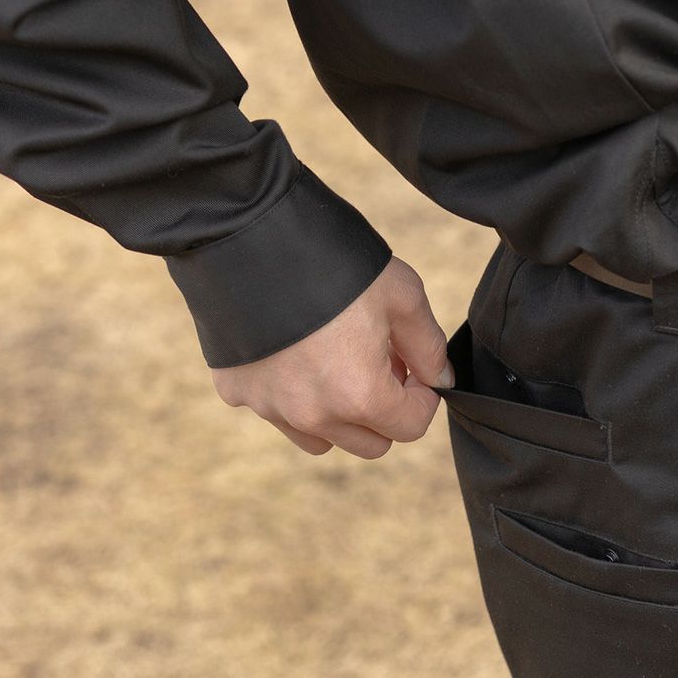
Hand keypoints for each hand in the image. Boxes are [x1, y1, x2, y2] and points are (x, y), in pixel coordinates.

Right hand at [210, 255, 453, 457]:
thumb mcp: (401, 295)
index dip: (422, 397)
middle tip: (379, 362)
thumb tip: (441, 379)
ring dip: (338, 413)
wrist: (250, 233)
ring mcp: (270, 407)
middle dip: (384, 410)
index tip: (413, 367)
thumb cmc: (335, 262)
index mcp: (359, 395)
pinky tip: (292, 349)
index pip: (411, 427)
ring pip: (322, 438)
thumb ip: (428, 346)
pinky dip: (291, 394)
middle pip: (370, 444)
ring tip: (336, 360)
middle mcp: (313, 415)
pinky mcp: (236, 392)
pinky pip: (276, 412)